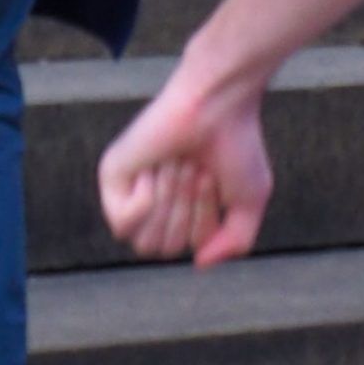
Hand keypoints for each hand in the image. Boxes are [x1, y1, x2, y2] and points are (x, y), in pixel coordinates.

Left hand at [98, 63, 273, 268]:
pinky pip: (124, 222)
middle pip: (163, 248)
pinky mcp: (112, 177)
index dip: (204, 219)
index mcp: (182, 209)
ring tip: (178, 162)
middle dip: (186, 210)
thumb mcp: (251, 200)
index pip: (188, 247)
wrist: (218, 101)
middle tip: (195, 167)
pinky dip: (147, 199)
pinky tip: (155, 167)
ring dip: (170, 200)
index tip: (214, 175)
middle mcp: (154, 202)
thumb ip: (236, 242)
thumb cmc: (236, 143)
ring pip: (143, 240)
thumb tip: (199, 262)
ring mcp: (131, 189)